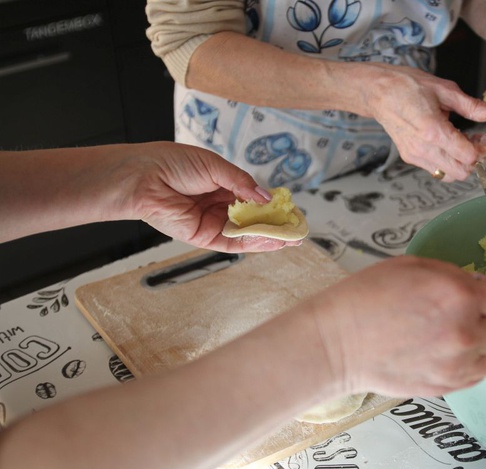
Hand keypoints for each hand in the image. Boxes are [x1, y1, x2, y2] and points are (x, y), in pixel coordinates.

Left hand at [128, 142, 301, 252]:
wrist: (143, 177)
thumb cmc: (172, 163)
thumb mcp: (216, 166)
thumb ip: (243, 183)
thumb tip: (267, 197)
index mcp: (222, 185)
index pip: (254, 199)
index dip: (273, 205)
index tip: (291, 210)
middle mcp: (219, 206)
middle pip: (253, 219)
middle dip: (276, 225)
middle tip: (297, 229)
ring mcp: (212, 222)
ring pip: (246, 233)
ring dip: (269, 236)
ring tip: (291, 238)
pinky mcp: (203, 236)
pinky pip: (232, 242)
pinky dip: (252, 242)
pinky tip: (271, 240)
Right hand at [309, 256, 485, 396]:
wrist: (338, 342)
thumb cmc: (367, 297)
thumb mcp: (414, 266)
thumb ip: (455, 275)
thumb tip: (480, 287)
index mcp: (460, 296)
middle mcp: (467, 333)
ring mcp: (458, 365)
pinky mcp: (447, 386)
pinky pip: (481, 377)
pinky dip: (481, 365)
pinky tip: (467, 354)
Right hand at [364, 64, 485, 181]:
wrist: (378, 92)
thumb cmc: (407, 86)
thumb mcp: (445, 90)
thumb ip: (472, 105)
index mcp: (433, 130)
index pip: (468, 156)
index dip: (484, 148)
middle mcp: (423, 148)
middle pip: (461, 172)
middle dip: (475, 159)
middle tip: (478, 140)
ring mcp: (415, 155)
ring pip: (449, 175)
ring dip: (461, 163)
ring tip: (462, 142)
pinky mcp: (410, 157)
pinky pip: (436, 170)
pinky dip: (447, 162)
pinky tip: (447, 143)